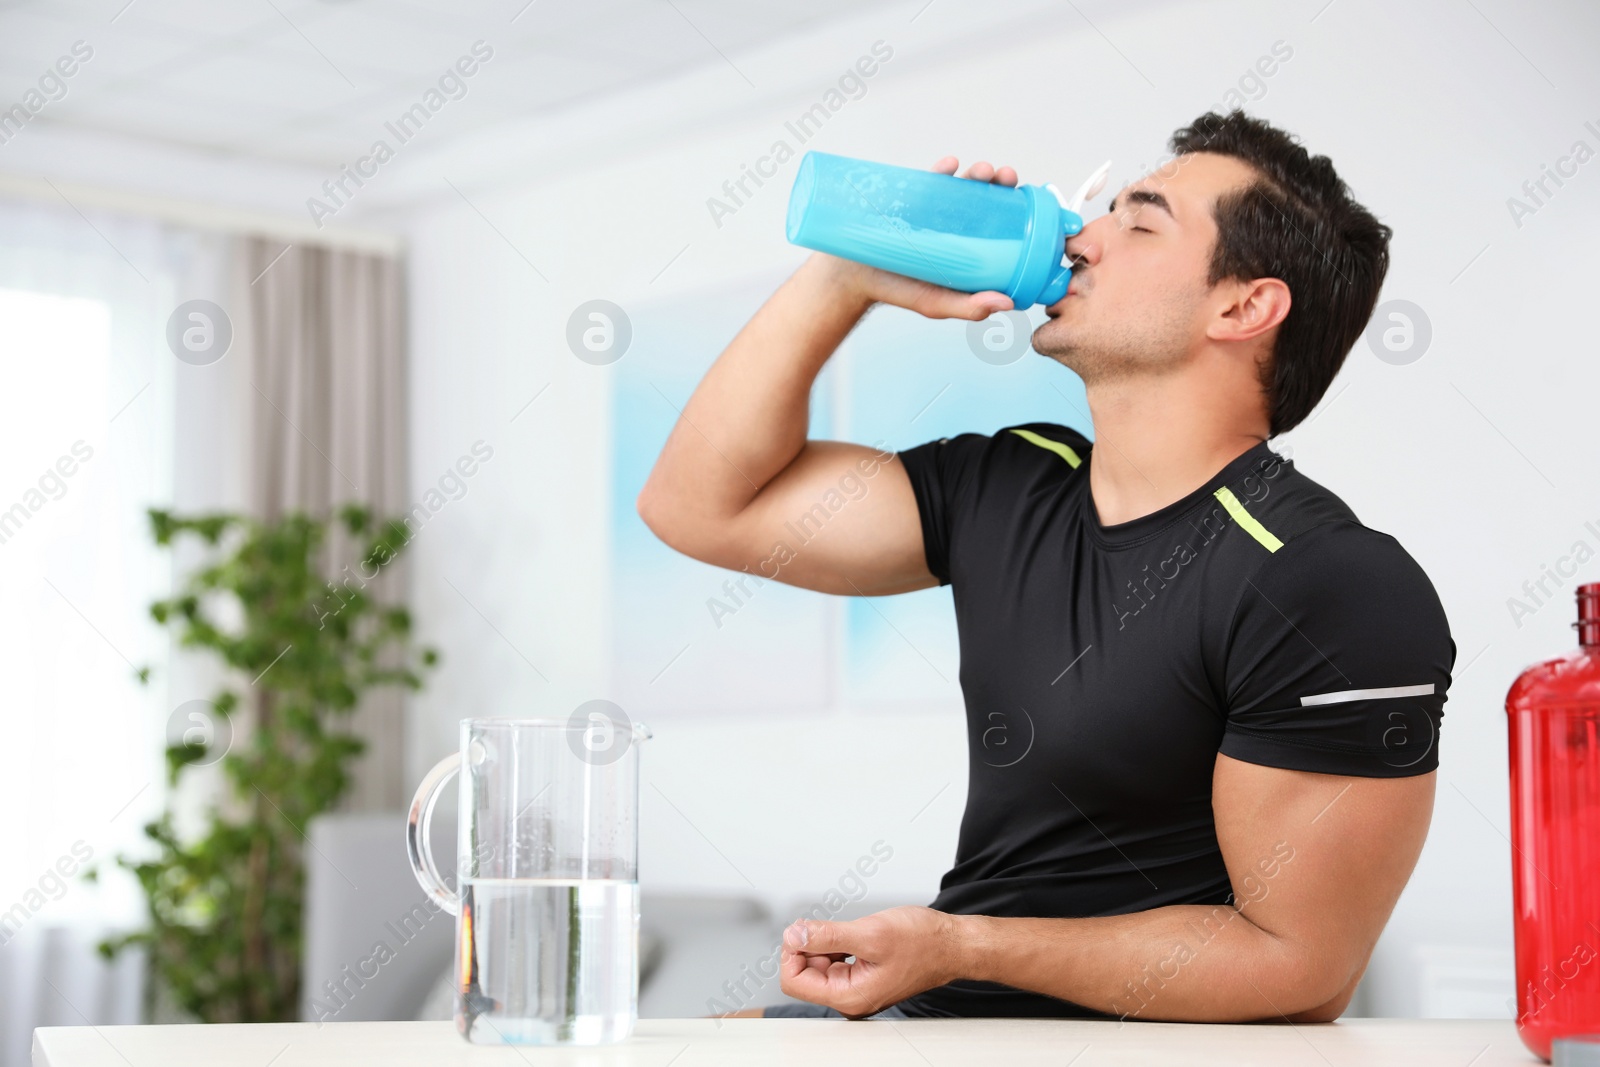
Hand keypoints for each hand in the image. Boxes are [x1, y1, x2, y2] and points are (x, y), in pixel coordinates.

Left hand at [778, 905, 966, 1017]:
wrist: (952, 945)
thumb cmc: (924, 943)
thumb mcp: (870, 933)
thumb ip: (827, 936)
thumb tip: (794, 935)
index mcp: (850, 996)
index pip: (794, 981)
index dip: (792, 951)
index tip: (802, 929)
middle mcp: (851, 998)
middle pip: (804, 972)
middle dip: (809, 944)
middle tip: (827, 924)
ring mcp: (857, 988)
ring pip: (818, 964)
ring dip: (823, 942)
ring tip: (847, 929)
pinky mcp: (862, 977)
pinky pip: (834, 961)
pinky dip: (835, 943)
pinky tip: (851, 934)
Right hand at [812, 157, 1018, 321]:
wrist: (851, 276)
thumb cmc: (899, 290)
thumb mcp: (936, 303)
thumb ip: (968, 307)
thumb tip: (1007, 304)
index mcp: (969, 244)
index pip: (1000, 222)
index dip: (1017, 208)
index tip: (1024, 200)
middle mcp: (955, 222)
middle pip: (986, 195)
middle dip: (999, 181)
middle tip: (1004, 177)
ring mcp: (933, 207)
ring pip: (962, 183)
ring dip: (977, 171)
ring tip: (982, 171)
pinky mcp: (910, 196)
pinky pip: (929, 179)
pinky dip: (941, 170)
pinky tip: (949, 166)